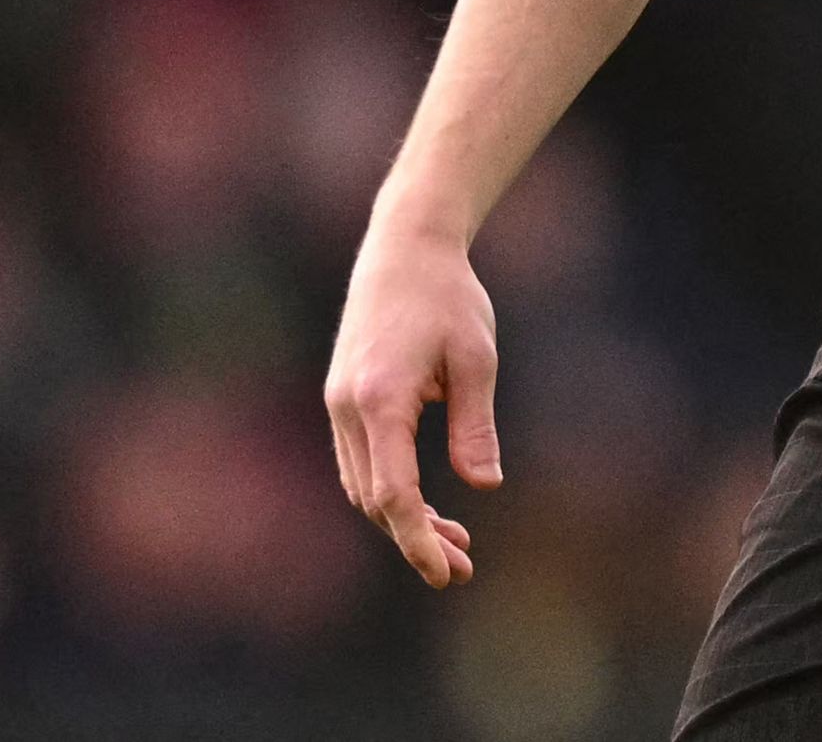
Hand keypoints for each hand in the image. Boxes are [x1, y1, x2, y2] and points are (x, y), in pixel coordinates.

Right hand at [323, 217, 501, 585]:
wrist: (404, 249)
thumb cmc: (448, 297)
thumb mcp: (475, 358)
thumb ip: (474, 424)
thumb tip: (483, 485)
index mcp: (380, 400)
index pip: (393, 494)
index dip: (417, 540)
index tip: (444, 571)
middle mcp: (347, 409)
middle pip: (375, 500)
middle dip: (415, 539)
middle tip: (462, 567)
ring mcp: (338, 405)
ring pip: (363, 486)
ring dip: (401, 520)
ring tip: (454, 541)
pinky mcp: (341, 399)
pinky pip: (359, 463)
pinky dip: (387, 492)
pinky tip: (424, 505)